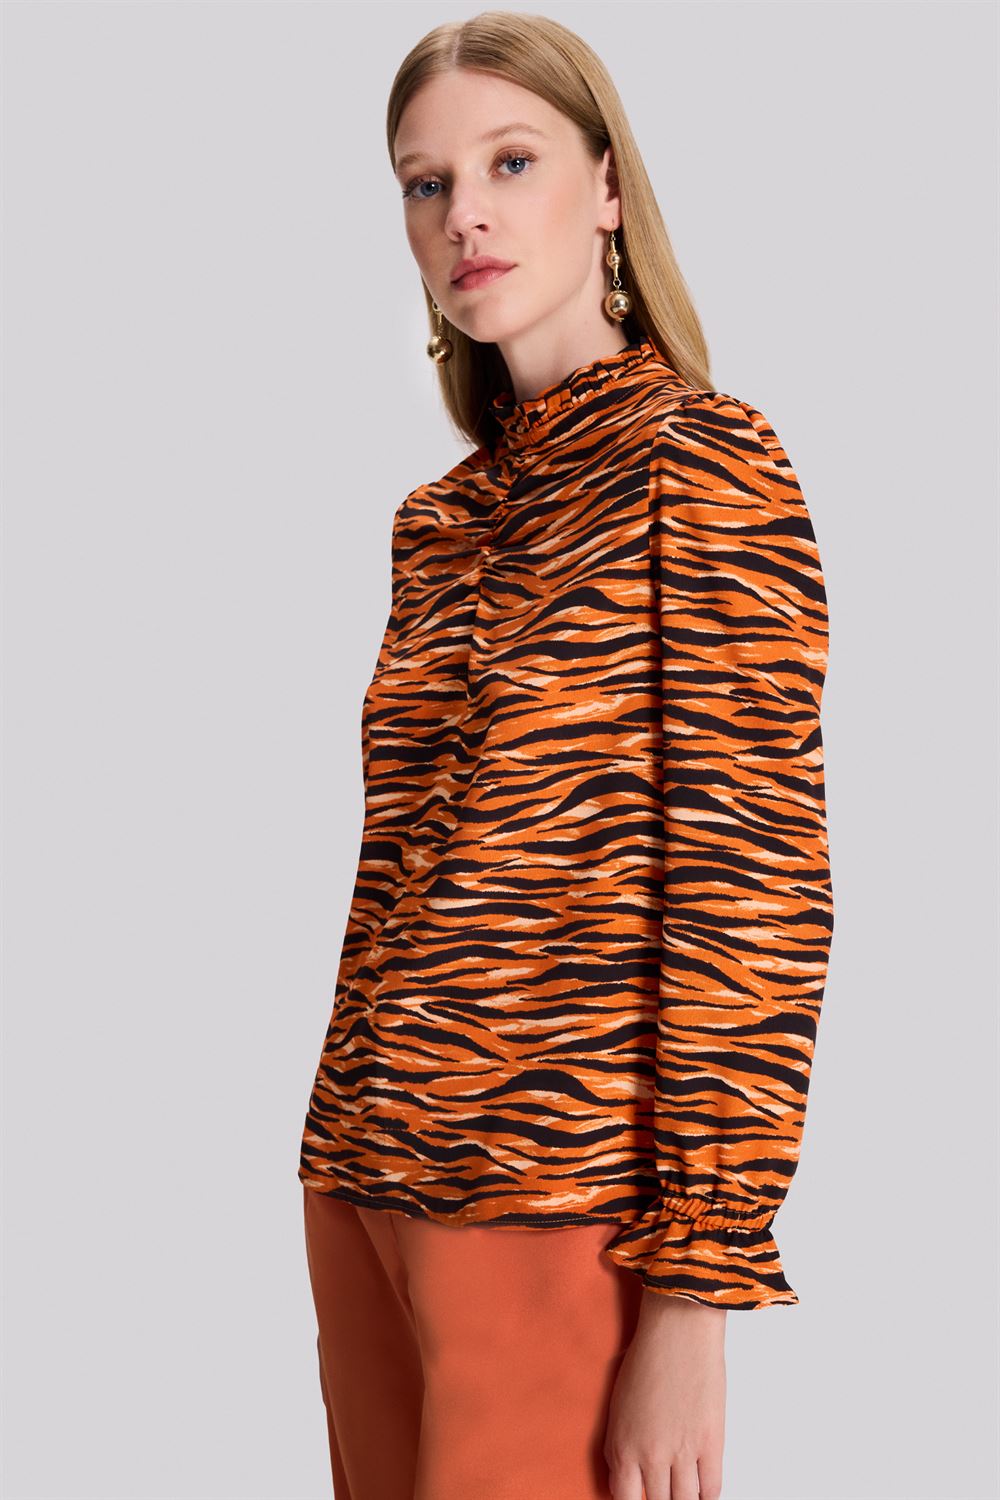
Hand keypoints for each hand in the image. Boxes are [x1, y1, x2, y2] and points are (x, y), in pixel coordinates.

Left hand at [603, 1288, 726, 1499]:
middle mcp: (650, 1456)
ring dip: (684, 1498)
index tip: (642, 1497)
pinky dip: (707, 1494)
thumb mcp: (618, 1408)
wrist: (677, 1330)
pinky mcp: (710, 1443)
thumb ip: (619, 1449)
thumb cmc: (646, 1359)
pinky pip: (712, 1489)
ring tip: (683, 1489)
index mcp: (622, 1447)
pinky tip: (703, 1487)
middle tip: (665, 1489)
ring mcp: (682, 1452)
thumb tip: (623, 1483)